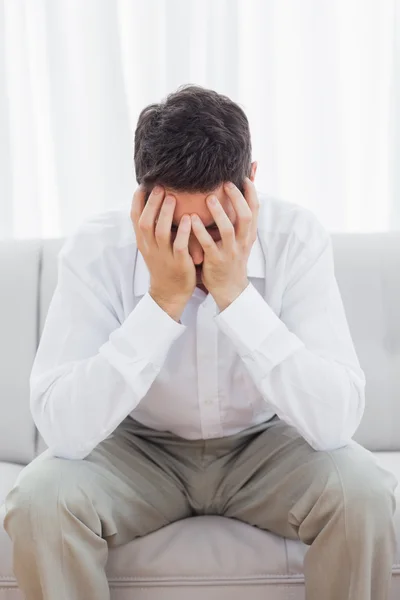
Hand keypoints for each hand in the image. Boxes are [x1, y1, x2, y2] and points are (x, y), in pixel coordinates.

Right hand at [131, 185, 195, 318]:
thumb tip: (154, 201)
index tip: (143, 184)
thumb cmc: (164, 264)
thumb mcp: (152, 246)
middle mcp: (150, 247)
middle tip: (160, 186)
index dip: (137, 200)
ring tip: (172, 197)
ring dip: (166, 214)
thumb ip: (152, 226)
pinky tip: (189, 219)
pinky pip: (179, 245)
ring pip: (161, 232)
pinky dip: (184, 231)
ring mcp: (164, 255)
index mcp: (143, 242)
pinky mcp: (179, 263)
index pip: (134, 218)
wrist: (170, 293)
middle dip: (152, 203)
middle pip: (145, 222)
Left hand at [190, 177, 259, 310]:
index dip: (251, 190)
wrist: (230, 288)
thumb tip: (241, 194)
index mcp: (249, 233)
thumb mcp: (240, 238)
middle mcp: (243, 241)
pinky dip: (200, 231)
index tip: (243, 174)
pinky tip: (191, 219)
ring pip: (228, 229)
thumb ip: (238, 218)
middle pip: (246, 215)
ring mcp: (230, 251)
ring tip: (209, 198)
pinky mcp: (216, 261)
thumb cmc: (231, 257)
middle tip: (225, 182)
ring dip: (219, 213)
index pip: (255, 208)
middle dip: (237, 198)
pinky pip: (208, 244)